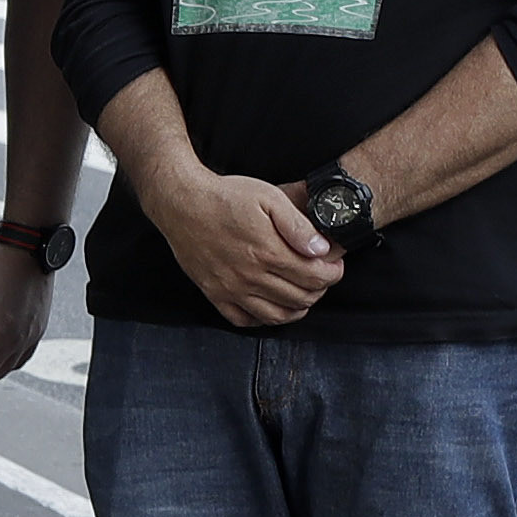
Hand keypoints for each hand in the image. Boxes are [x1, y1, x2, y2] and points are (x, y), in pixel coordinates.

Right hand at [147, 162, 343, 327]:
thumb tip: (321, 249)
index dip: (333, 273)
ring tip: (302, 294)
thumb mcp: (269, 198)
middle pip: (300, 298)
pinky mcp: (214, 293)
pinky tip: (270, 305)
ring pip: (276, 315)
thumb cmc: (225, 197)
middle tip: (320, 277)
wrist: (182, 203)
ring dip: (297, 309)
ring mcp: (231, 288)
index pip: (315, 277)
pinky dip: (262, 319)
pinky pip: (243, 320)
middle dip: (319, 289)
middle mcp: (250, 276)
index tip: (334, 265)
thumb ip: (297, 225)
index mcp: (268, 252)